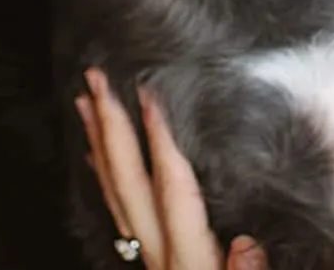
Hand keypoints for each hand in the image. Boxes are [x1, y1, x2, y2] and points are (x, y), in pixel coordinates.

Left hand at [76, 68, 267, 269]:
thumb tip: (246, 244)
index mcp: (188, 261)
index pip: (173, 191)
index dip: (161, 141)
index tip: (150, 97)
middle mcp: (161, 256)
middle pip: (128, 184)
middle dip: (111, 127)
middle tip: (96, 81)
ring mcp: (151, 258)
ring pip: (115, 194)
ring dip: (100, 144)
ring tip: (87, 103)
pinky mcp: (152, 261)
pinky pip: (118, 210)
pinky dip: (104, 176)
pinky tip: (96, 155)